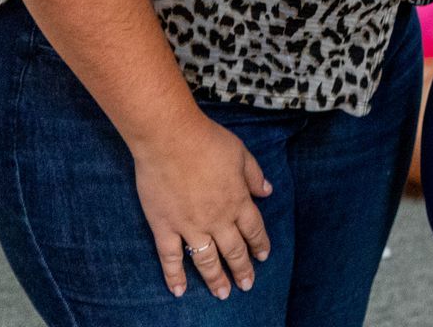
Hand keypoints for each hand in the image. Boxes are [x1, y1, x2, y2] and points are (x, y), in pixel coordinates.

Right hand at [130, 112, 272, 298]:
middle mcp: (217, 219)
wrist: (169, 138)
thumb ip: (254, 175)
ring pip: (207, 260)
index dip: (260, 244)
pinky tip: (180, 291)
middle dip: (242, 269)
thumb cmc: (206, 140)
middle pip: (234, 250)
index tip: (263, 256)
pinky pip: (170, 258)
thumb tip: (268, 191)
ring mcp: (190, 226)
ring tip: (222, 294)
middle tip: (247, 285)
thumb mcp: (240, 153)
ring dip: (216, 279)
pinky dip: (175, 276)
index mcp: (238, 200)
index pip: (254, 230)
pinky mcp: (164, 226)